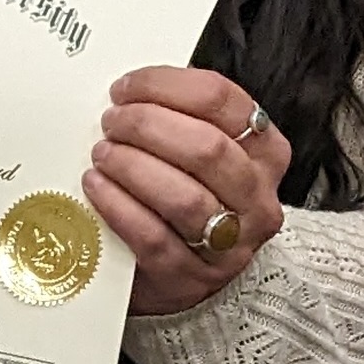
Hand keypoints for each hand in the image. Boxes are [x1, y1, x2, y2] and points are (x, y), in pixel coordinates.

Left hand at [83, 66, 285, 317]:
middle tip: (111, 122)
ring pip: (184, 196)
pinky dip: (119, 206)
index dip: (165, 85)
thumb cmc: (190, 196)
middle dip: (147, 125)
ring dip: (132, 166)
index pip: (221, 101)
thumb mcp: (202, 153)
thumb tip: (127, 93)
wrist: (185, 276)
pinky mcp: (191, 278)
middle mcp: (257, 198)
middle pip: (207, 148)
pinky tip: (97, 187)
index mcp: (266, 152)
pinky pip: (153, 238)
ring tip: (103, 154)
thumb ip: (179, 118)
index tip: (126, 87)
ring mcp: (230, 244)